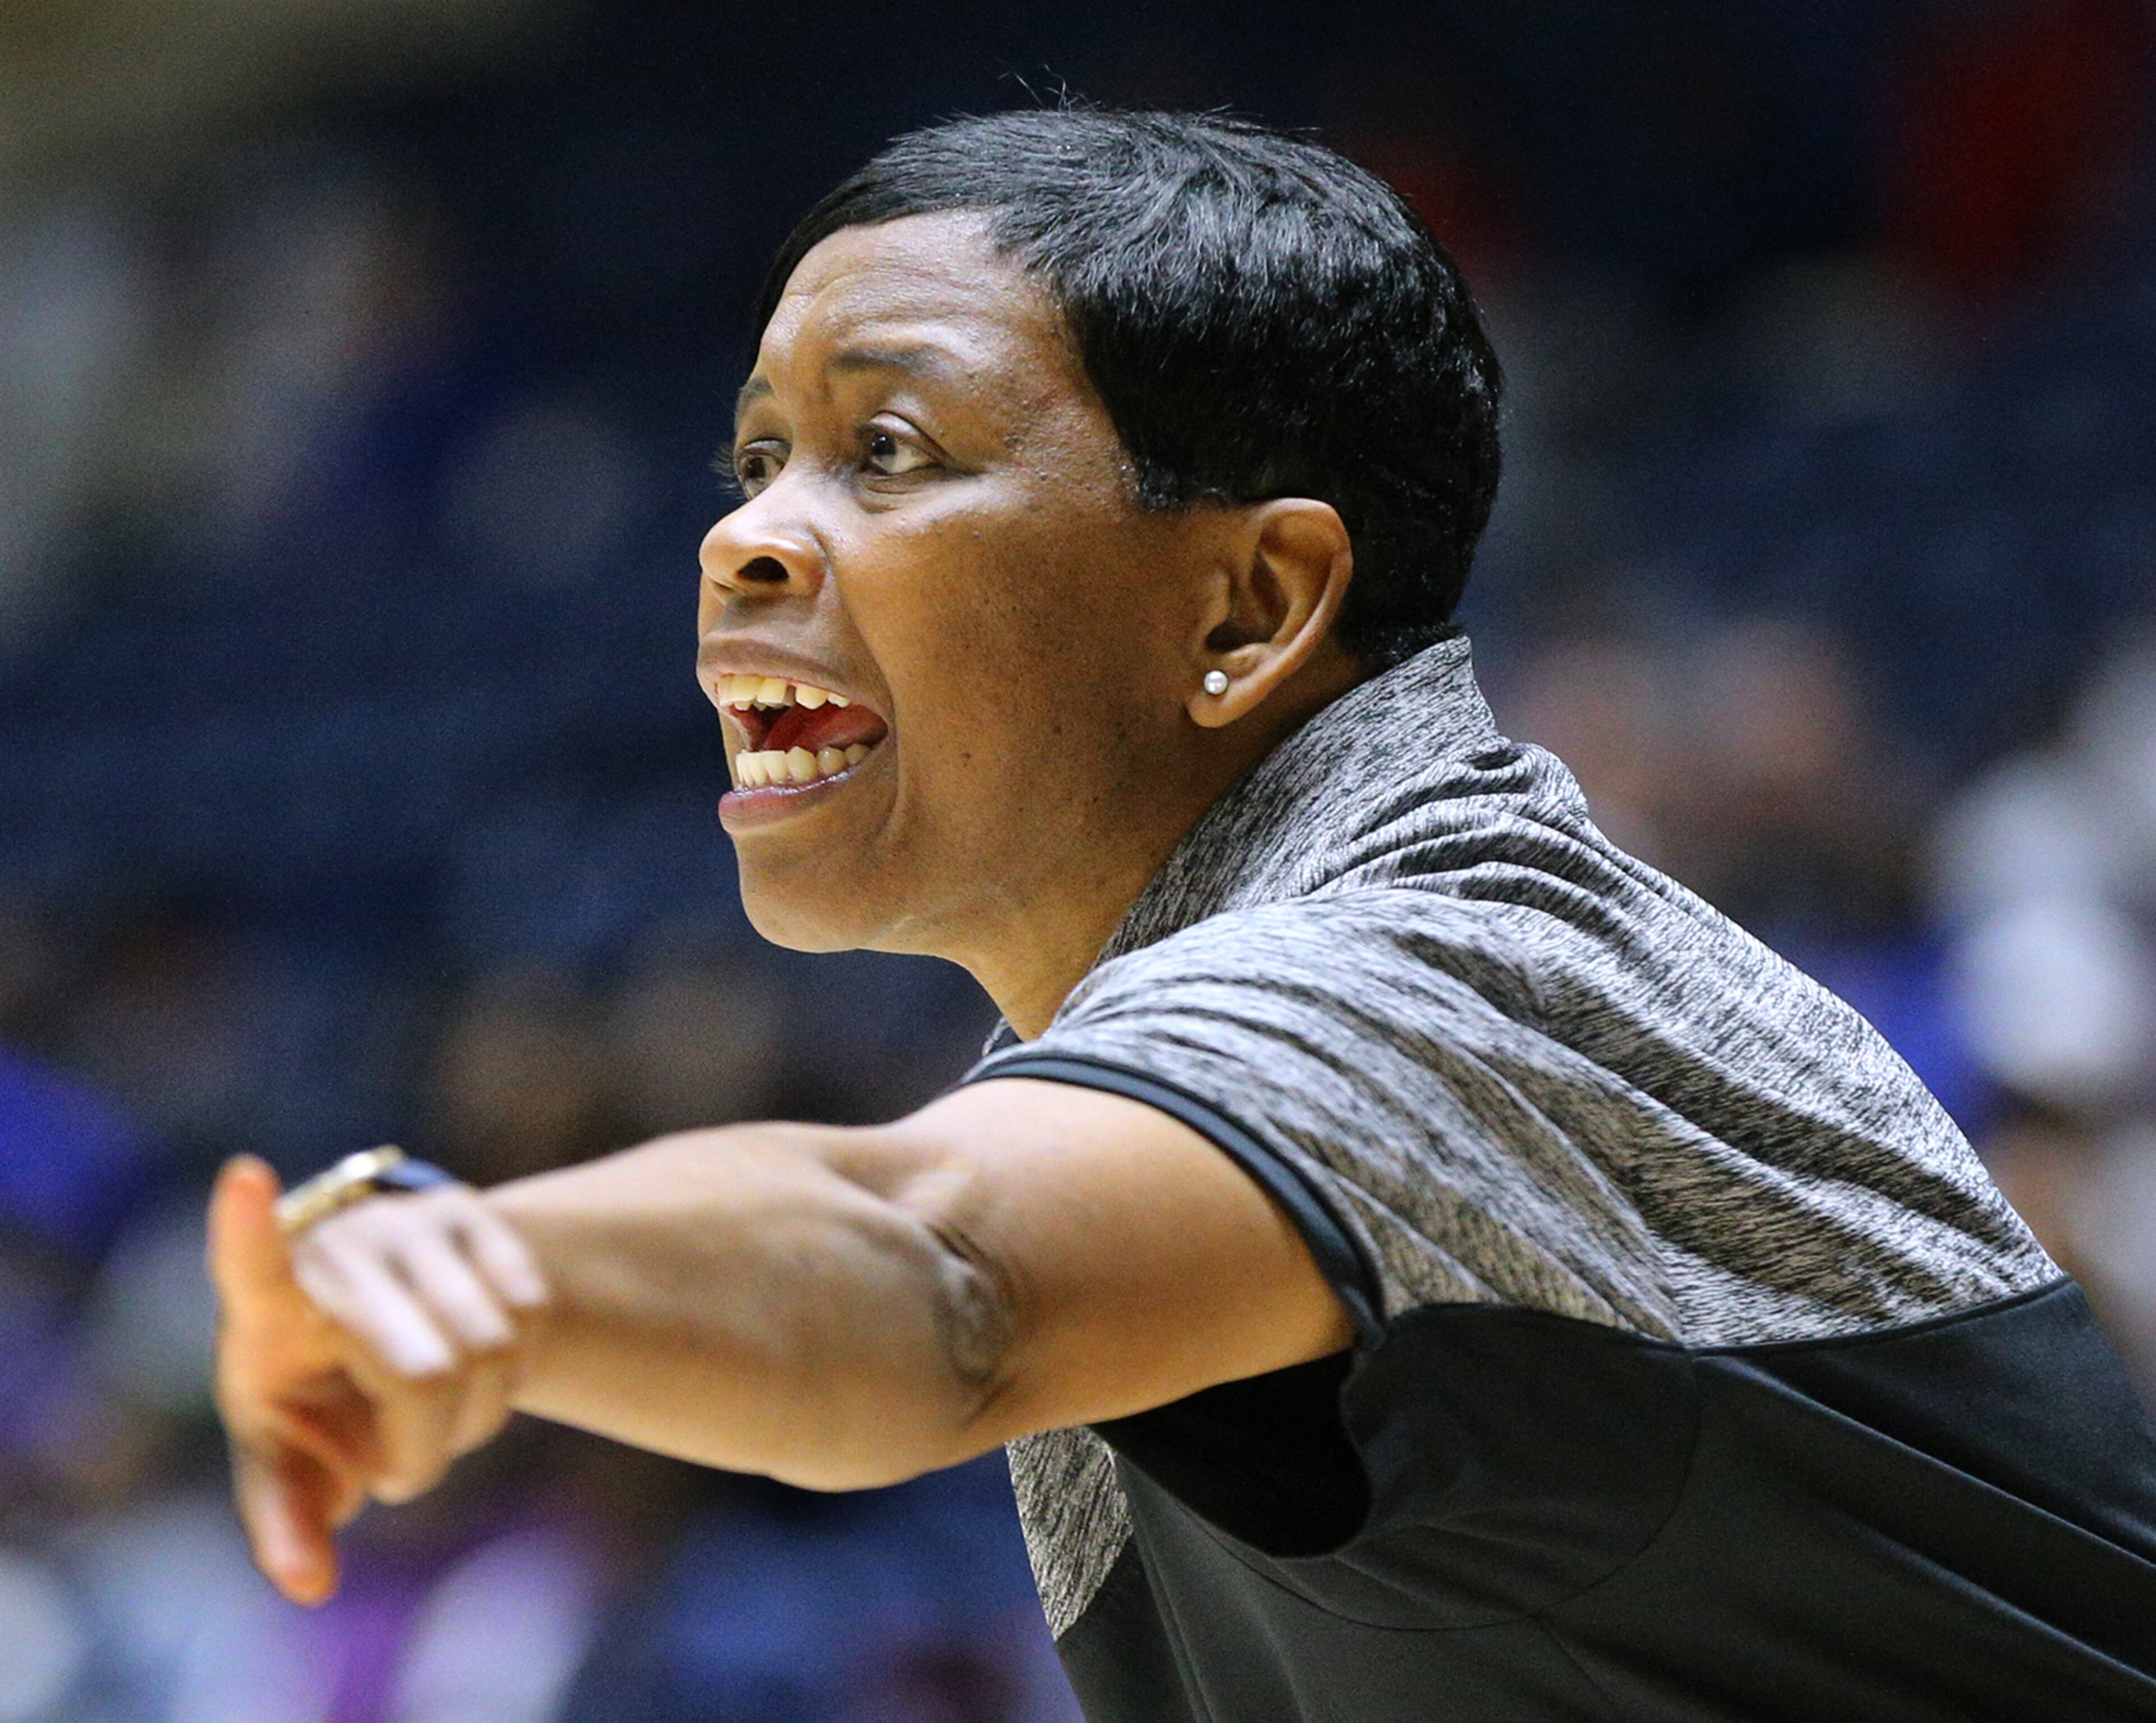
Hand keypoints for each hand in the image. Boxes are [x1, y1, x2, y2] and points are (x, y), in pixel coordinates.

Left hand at [208, 1156, 547, 1603]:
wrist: (372, 1306)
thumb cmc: (310, 1395)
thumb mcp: (284, 1459)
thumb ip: (289, 1522)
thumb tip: (310, 1585)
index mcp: (268, 1306)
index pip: (252, 1263)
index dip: (246, 1226)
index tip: (243, 1178)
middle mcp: (340, 1247)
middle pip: (428, 1374)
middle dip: (427, 1448)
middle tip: (399, 1463)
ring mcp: (412, 1222)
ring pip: (494, 1346)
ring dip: (476, 1416)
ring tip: (431, 1415)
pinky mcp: (476, 1213)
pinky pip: (533, 1312)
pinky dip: (517, 1371)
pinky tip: (476, 1372)